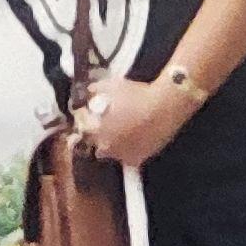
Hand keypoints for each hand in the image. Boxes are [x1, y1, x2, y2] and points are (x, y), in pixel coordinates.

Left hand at [74, 77, 192, 167]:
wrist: (164, 106)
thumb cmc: (137, 94)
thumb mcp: (112, 85)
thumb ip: (96, 90)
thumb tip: (89, 91)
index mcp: (95, 129)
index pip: (81, 126)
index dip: (83, 116)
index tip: (87, 110)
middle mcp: (105, 146)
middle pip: (93, 141)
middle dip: (95, 132)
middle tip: (102, 121)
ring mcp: (121, 155)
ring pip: (108, 152)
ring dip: (109, 143)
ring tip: (117, 131)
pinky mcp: (137, 160)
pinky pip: (126, 158)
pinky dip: (126, 150)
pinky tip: (131, 139)